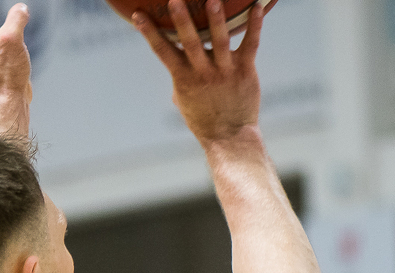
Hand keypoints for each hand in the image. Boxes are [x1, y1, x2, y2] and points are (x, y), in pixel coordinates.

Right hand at [134, 0, 262, 145]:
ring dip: (216, 20)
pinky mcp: (245, 71)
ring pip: (220, 41)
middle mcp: (202, 72)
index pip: (162, 51)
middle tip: (175, 0)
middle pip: (190, 42)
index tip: (138, 15)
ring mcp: (224, 71)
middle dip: (182, 20)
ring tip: (213, 0)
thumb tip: (174, 59)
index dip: (149, 32)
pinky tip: (256, 6)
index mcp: (183, 78)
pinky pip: (251, 44)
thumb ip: (179, 76)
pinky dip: (255, 25)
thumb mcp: (183, 99)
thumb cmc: (203, 119)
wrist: (229, 137)